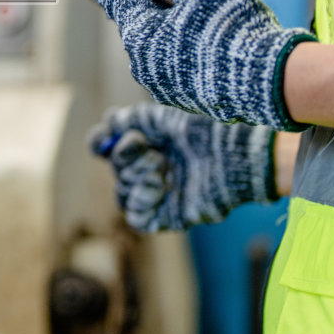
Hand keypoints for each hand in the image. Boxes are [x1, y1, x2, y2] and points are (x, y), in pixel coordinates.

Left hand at [80, 0, 312, 127]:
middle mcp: (144, 65)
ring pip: (157, 44)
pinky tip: (201, 36)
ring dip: (164, 25)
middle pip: (137, 21)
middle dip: (140, 0)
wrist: (273, 83)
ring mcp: (164, 86)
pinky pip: (176, 64)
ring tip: (180, 5)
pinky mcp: (187, 99)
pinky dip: (181, 46)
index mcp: (140, 34)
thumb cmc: (232, 28)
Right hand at [89, 104, 277, 230]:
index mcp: (149, 146)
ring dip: (133, 176)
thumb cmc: (205, 130)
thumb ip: (132, 119)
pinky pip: (137, 217)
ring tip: (159, 165)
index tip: (104, 138)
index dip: (100, 143)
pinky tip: (156, 184)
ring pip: (123, 194)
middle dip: (124, 157)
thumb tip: (109, 125)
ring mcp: (160, 195)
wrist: (234, 153)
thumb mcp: (164, 116)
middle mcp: (151, 171)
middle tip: (147, 147)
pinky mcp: (168, 216)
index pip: (109, 149)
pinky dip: (140, 199)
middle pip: (116, 171)